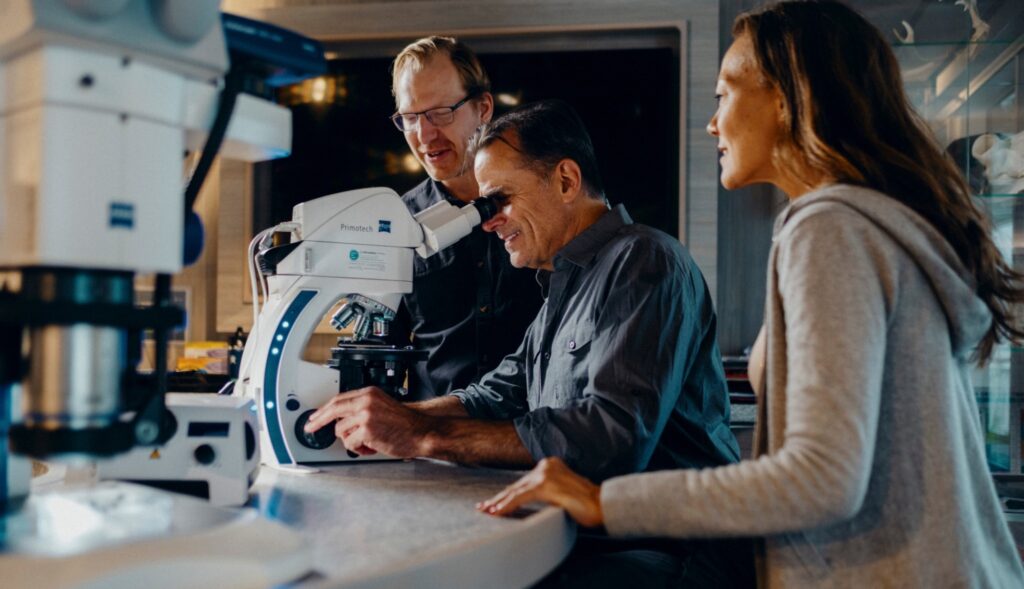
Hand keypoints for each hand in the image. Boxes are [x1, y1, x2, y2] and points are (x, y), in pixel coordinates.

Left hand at [303, 387, 433, 457]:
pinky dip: (358, 449)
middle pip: (333, 409)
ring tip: (366, 443)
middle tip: (310, 428)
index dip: (324, 409)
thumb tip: (341, 420)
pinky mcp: (366, 430)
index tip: (315, 416)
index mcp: (369, 393)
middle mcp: (366, 401)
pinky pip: (350, 443)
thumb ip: (362, 409)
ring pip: (340, 431)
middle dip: (318, 420)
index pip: (339, 399)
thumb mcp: (382, 407)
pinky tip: (371, 447)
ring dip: (350, 440)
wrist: (422, 432)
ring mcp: (365, 415)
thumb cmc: (405, 424)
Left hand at [477, 457, 603, 527]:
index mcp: (550, 464)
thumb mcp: (562, 493)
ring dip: (500, 503)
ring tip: (487, 512)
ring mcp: (545, 474)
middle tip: (484, 508)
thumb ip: (547, 491)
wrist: (602, 506)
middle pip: (517, 485)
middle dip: (499, 498)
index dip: (508, 493)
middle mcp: (546, 465)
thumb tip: (527, 500)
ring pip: (515, 491)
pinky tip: (498, 512)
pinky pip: (520, 497)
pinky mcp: (545, 485)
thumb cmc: (586, 504)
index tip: (494, 502)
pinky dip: (507, 505)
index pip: (524, 481)